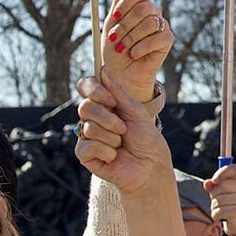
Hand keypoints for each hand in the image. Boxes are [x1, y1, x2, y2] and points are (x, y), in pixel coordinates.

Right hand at [76, 73, 173, 194]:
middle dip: (108, 118)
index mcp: (104, 104)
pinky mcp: (85, 155)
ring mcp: (87, 136)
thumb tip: (103, 69)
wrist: (151, 167)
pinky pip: (88, 146)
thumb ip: (118, 92)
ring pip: (88, 127)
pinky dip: (107, 152)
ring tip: (122, 145)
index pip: (86, 87)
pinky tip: (114, 157)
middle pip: (85, 107)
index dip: (94, 90)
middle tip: (124, 129)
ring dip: (112, 137)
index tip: (111, 100)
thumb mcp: (136, 111)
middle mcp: (92, 118)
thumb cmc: (146, 139)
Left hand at [103, 0, 171, 104]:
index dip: (127, 0)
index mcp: (138, 4)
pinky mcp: (167, 40)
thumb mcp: (111, 24)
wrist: (121, 73)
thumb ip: (118, 2)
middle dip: (126, 24)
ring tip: (122, 48)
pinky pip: (157, 38)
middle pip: (145, 7)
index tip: (115, 15)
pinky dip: (141, 47)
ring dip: (132, 37)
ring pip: (150, 22)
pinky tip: (133, 54)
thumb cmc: (114, 48)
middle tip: (113, 37)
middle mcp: (152, 12)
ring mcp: (161, 25)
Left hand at [208, 162, 235, 235]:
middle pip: (221, 186)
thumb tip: (207, 183)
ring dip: (214, 206)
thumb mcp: (224, 191)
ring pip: (218, 200)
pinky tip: (220, 216)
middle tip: (217, 200)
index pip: (234, 169)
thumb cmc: (230, 202)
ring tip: (220, 208)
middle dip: (214, 194)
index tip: (214, 180)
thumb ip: (215, 184)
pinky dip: (215, 215)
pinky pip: (219, 211)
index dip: (222, 172)